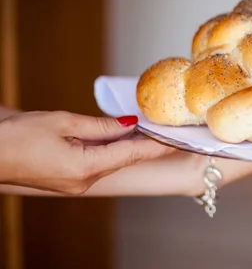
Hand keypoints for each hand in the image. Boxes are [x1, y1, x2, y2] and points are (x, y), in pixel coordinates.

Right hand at [0, 111, 174, 194]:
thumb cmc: (16, 137)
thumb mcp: (63, 122)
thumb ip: (101, 125)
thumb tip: (129, 125)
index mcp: (85, 167)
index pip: (133, 155)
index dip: (159, 146)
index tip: (180, 140)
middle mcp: (84, 181)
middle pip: (125, 159)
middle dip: (148, 144)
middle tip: (170, 129)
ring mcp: (77, 184)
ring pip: (112, 161)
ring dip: (130, 145)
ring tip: (152, 129)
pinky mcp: (69, 180)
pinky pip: (98, 163)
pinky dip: (112, 149)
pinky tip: (123, 136)